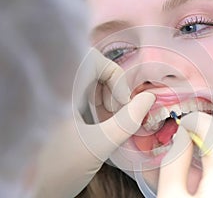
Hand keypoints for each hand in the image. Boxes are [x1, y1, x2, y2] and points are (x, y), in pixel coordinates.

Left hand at [33, 49, 154, 197]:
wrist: (30, 190)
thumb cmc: (59, 169)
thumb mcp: (97, 146)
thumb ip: (127, 121)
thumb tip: (149, 98)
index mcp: (59, 90)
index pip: (92, 60)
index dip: (113, 75)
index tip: (122, 103)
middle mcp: (55, 88)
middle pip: (91, 69)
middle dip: (111, 87)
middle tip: (117, 111)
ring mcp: (55, 98)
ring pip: (87, 81)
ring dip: (104, 96)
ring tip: (109, 119)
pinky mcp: (57, 108)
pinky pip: (81, 94)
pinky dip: (95, 104)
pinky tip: (99, 122)